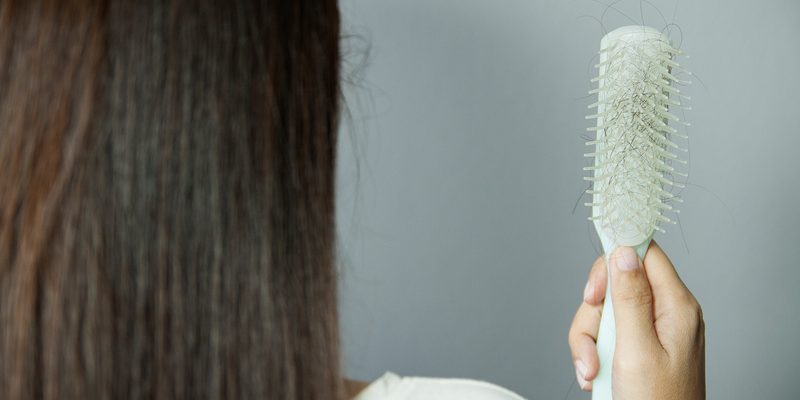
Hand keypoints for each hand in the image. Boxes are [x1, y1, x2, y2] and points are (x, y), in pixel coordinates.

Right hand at [567, 241, 704, 398]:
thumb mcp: (636, 349)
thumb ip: (629, 298)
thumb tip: (624, 252)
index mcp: (676, 306)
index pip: (644, 253)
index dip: (614, 259)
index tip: (594, 285)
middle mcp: (667, 313)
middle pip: (615, 284)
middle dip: (593, 312)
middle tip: (592, 338)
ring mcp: (652, 331)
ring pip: (604, 312)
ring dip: (589, 341)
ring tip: (593, 370)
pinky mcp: (638, 347)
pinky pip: (606, 334)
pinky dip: (594, 354)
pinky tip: (597, 375)